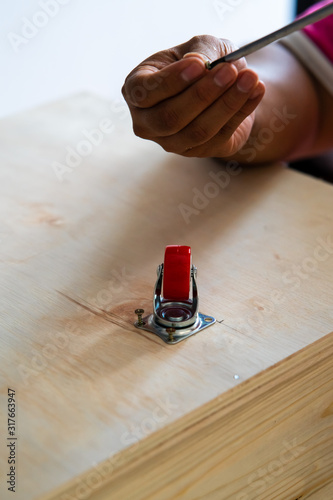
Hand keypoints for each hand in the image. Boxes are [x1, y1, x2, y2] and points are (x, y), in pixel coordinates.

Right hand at [122, 35, 264, 157]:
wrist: (222, 86)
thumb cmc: (202, 62)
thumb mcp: (201, 46)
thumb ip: (200, 52)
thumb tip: (199, 65)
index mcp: (137, 90)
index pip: (145, 92)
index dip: (171, 81)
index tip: (199, 65)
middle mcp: (147, 122)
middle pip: (170, 118)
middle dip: (202, 95)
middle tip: (230, 71)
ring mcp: (170, 142)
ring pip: (197, 131)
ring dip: (227, 105)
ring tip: (250, 78)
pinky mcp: (196, 152)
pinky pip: (219, 136)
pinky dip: (241, 112)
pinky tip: (256, 90)